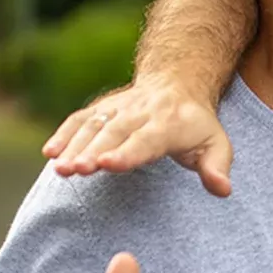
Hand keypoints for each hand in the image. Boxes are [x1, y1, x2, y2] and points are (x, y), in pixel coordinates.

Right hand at [43, 79, 232, 196]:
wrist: (177, 83)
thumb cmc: (196, 125)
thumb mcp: (216, 144)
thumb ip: (217, 168)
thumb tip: (223, 190)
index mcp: (170, 123)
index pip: (147, 139)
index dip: (128, 152)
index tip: (109, 164)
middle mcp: (141, 112)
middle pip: (114, 132)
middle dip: (93, 150)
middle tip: (75, 170)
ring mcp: (118, 108)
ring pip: (93, 126)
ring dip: (74, 145)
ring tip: (59, 168)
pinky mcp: (102, 109)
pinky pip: (80, 119)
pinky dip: (64, 134)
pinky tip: (49, 153)